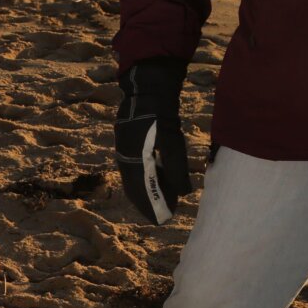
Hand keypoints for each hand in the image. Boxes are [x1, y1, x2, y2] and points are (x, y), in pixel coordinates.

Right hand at [113, 58, 193, 224]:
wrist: (147, 88)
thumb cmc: (162, 114)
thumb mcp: (173, 143)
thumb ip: (176, 169)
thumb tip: (184, 193)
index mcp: (134, 157)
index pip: (142, 189)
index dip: (153, 206)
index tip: (163, 219)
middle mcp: (124, 155)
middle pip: (134, 187)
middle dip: (147, 202)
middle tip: (161, 216)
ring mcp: (124, 149)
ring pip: (133, 178)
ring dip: (146, 191)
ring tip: (161, 202)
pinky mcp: (127, 143)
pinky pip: (134, 168)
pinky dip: (144, 178)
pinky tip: (157, 181)